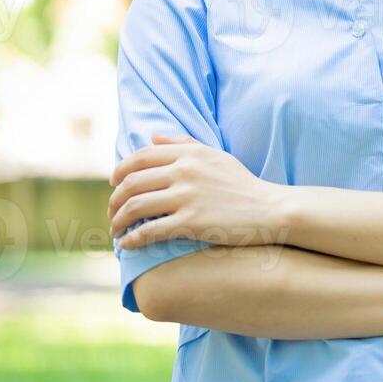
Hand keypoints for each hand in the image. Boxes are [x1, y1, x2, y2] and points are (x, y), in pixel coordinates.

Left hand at [109, 134, 283, 248]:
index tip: (113, 185)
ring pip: (135, 206)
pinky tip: (126, 245)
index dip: (120, 171)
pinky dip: (132, 239)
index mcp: (190, 153)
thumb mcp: (216, 155)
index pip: (141, 157)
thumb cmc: (243, 184)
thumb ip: (183, 143)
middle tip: (112, 213)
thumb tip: (151, 136)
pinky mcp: (191, 222)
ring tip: (115, 231)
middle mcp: (185, 171)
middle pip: (132, 182)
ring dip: (118, 221)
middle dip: (114, 200)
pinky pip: (150, 230)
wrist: (271, 209)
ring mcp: (187, 196)